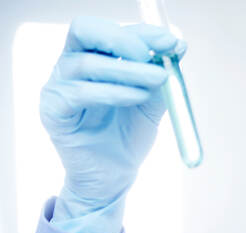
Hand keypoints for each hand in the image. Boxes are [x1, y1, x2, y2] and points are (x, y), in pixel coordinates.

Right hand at [40, 16, 183, 232]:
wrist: (115, 177)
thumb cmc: (128, 137)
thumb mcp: (151, 103)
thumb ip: (160, 76)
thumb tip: (179, 46)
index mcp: (93, 58)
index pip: (112, 31)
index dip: (143, 32)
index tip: (173, 43)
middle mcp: (71, 66)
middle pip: (85, 31)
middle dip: (124, 39)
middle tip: (153, 55)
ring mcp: (58, 87)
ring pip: (87, 64)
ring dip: (128, 70)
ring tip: (158, 80)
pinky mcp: (53, 111)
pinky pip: (78, 93)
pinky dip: (112, 92)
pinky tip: (137, 97)